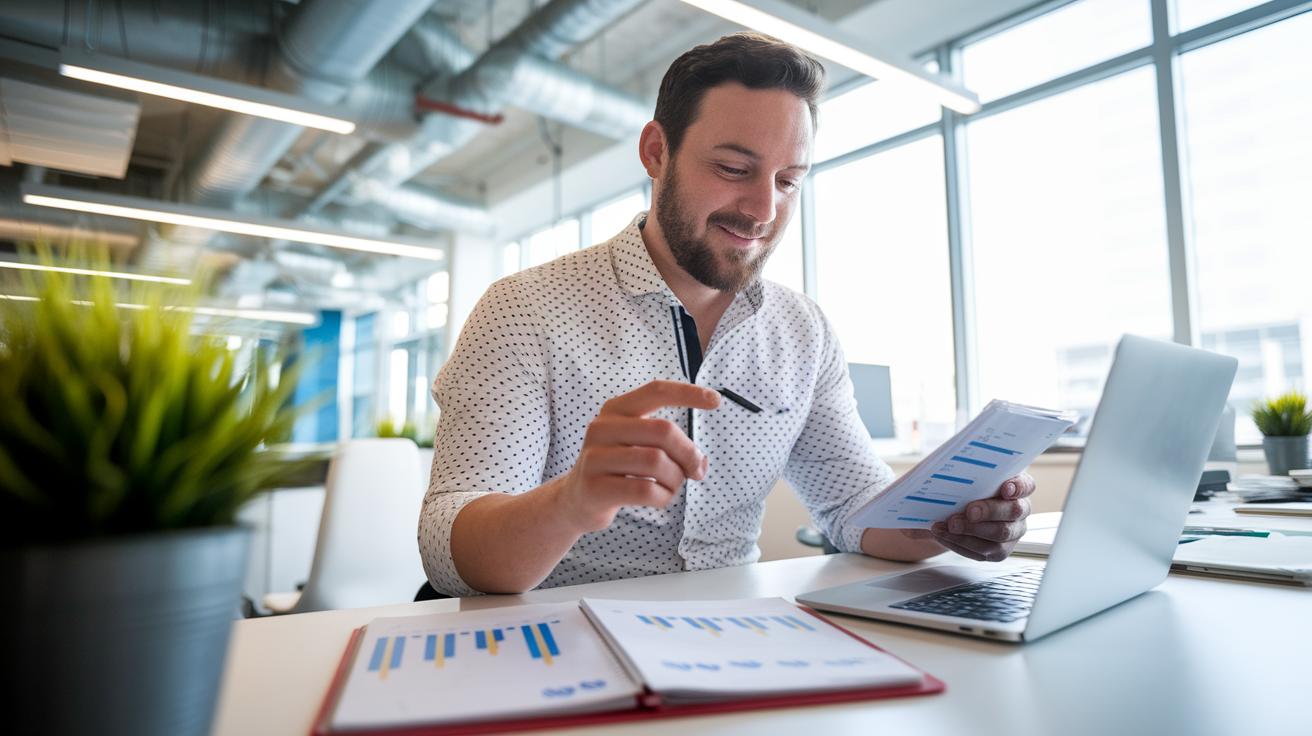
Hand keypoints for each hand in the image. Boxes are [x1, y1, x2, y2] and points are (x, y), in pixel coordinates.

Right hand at [556, 380, 720, 532]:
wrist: (576, 499)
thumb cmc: (618, 468)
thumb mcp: (639, 445)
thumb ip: (671, 446)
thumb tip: (700, 463)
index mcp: (616, 409)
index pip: (656, 391)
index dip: (688, 393)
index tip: (716, 401)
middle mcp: (602, 428)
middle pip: (663, 431)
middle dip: (689, 453)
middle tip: (696, 470)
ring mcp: (595, 458)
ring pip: (656, 461)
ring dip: (676, 478)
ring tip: (672, 486)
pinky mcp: (594, 488)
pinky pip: (644, 490)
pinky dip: (663, 496)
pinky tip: (660, 497)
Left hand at [930, 472, 1034, 561]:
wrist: (954, 511)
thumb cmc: (963, 489)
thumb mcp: (961, 477)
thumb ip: (957, 475)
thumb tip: (932, 476)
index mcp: (1016, 486)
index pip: (1026, 485)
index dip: (1018, 487)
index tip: (1005, 488)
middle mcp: (1019, 510)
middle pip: (1014, 511)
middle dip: (989, 511)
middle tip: (969, 511)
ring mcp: (1012, 532)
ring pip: (1000, 535)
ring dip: (972, 531)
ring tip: (950, 526)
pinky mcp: (999, 551)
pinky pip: (983, 551)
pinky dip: (961, 544)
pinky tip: (945, 535)